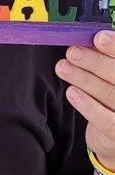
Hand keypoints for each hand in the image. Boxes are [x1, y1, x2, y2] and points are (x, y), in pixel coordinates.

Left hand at [55, 30, 114, 169]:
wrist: (113, 136)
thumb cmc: (110, 99)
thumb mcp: (107, 75)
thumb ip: (102, 58)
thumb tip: (84, 39)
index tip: (99, 37)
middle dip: (96, 62)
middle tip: (73, 52)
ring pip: (110, 94)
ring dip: (85, 79)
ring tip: (64, 68)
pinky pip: (106, 121)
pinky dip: (88, 106)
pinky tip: (72, 92)